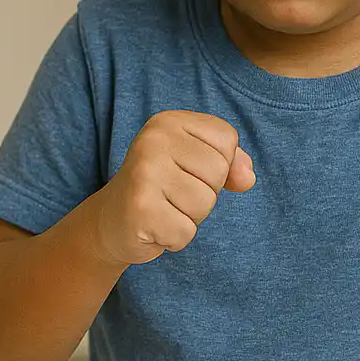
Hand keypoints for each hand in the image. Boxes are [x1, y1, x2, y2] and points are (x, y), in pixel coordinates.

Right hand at [94, 110, 256, 266]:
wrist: (112, 221)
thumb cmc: (162, 189)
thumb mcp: (196, 164)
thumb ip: (231, 163)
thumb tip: (248, 177)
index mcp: (169, 121)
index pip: (227, 140)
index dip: (217, 165)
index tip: (184, 170)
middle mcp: (153, 140)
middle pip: (218, 172)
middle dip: (203, 193)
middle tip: (172, 195)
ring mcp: (144, 173)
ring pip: (204, 204)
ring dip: (189, 217)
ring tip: (164, 210)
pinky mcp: (140, 209)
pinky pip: (186, 232)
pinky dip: (175, 239)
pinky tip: (154, 227)